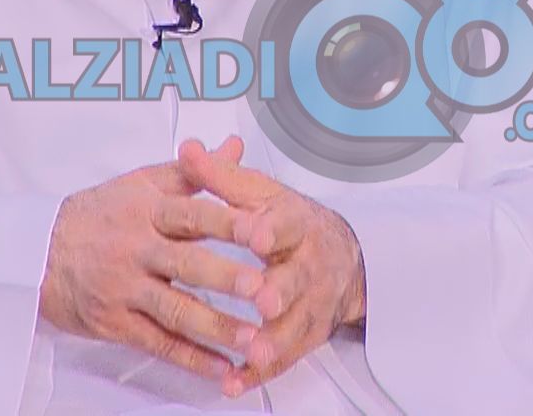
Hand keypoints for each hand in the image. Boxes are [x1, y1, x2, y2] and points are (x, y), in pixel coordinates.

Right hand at [38, 136, 268, 381]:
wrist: (37, 251)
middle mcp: (136, 249)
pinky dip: (191, 358)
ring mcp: (124, 289)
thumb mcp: (141, 183)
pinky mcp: (115, 323)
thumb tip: (234, 147)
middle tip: (265, 290)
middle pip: (187, 264)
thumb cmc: (97, 215)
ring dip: (217, 326)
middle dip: (227, 278)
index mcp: (147, 210)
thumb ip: (193, 171)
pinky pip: (158, 343)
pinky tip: (222, 367)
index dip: (228, 223)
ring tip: (254, 339)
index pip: (192, 215)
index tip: (263, 231)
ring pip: (175, 310)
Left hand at [177, 138, 366, 397]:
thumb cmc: (289, 223)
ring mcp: (311, 304)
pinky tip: (234, 383)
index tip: (256, 234)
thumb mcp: (260, 194)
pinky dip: (260, 372)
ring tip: (253, 352)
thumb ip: (222, 178)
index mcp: (296, 224)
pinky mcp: (306, 336)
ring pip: (295, 324)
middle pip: (297, 279)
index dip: (272, 229)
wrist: (345, 258)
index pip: (287, 224)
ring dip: (275, 339)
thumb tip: (187, 150)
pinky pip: (284, 358)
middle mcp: (310, 265)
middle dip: (282, 290)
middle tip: (265, 300)